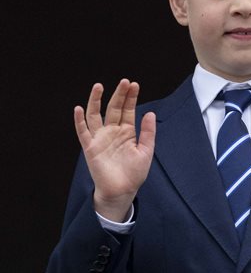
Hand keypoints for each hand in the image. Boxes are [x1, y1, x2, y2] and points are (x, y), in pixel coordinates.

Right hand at [74, 80, 154, 222]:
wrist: (122, 191)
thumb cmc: (134, 173)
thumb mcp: (146, 151)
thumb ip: (148, 132)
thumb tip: (150, 112)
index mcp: (127, 132)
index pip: (128, 110)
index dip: (131, 97)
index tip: (134, 84)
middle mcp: (112, 132)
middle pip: (114, 109)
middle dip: (119, 95)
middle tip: (124, 81)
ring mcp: (100, 139)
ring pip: (95, 116)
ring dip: (96, 101)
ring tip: (99, 86)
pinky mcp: (90, 148)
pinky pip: (83, 132)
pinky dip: (79, 121)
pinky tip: (79, 109)